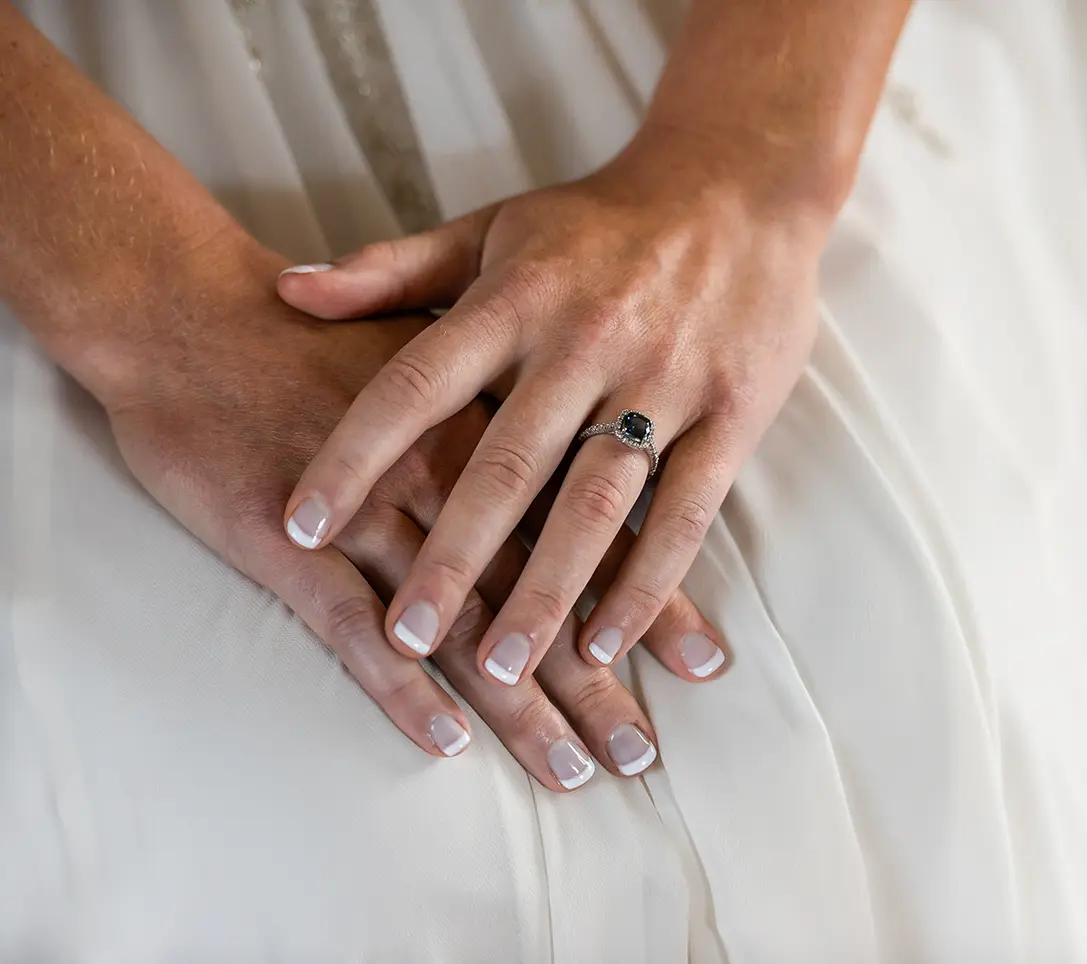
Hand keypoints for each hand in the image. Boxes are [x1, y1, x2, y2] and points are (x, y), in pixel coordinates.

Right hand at [101, 248, 660, 790]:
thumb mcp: (426, 341)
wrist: (187, 310)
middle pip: (539, 591)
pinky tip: (445, 740)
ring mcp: (369, 510)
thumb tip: (578, 438)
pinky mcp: (290, 539)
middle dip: (597, 675)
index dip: (646, 593)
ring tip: (576, 768)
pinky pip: (352, 627)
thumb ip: (501, 393)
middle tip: (642, 750)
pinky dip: (399, 686)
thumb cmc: (310, 335)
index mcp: (489, 426)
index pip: (588, 524)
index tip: (701, 658)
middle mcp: (446, 474)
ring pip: (463, 621)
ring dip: (520, 702)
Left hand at [278, 132, 826, 687]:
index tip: (301, 526)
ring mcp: (663, 382)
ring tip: (503, 669)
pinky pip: (685, 512)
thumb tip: (285, 289)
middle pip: (506, 466)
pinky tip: (607, 645)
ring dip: (549, 591)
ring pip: (596, 502)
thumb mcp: (492, 229)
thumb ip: (391, 268)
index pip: (417, 383)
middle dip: (453, 559)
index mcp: (515, 298)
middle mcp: (584, 343)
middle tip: (407, 638)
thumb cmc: (599, 221)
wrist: (740, 185)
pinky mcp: (732, 414)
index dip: (352, 455)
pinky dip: (647, 585)